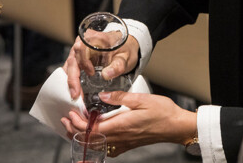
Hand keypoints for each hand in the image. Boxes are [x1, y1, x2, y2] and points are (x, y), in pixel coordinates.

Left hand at [60, 92, 196, 156]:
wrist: (176, 127)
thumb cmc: (163, 112)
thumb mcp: (141, 99)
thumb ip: (119, 97)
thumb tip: (102, 94)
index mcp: (120, 125)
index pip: (91, 129)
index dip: (77, 123)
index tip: (71, 113)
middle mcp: (120, 137)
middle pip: (90, 138)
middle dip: (74, 130)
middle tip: (65, 120)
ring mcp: (124, 143)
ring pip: (97, 143)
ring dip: (83, 136)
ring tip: (74, 127)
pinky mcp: (129, 144)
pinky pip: (108, 147)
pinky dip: (96, 142)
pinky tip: (96, 136)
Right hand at [64, 35, 139, 98]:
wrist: (127, 46)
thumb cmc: (126, 49)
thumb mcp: (126, 57)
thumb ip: (118, 65)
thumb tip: (106, 75)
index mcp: (93, 38)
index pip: (81, 49)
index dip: (83, 63)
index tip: (91, 74)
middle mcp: (83, 43)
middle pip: (72, 60)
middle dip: (72, 78)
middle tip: (76, 94)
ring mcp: (79, 52)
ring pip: (69, 66)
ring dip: (71, 82)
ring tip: (76, 96)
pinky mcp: (79, 60)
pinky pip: (72, 70)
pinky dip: (72, 81)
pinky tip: (76, 91)